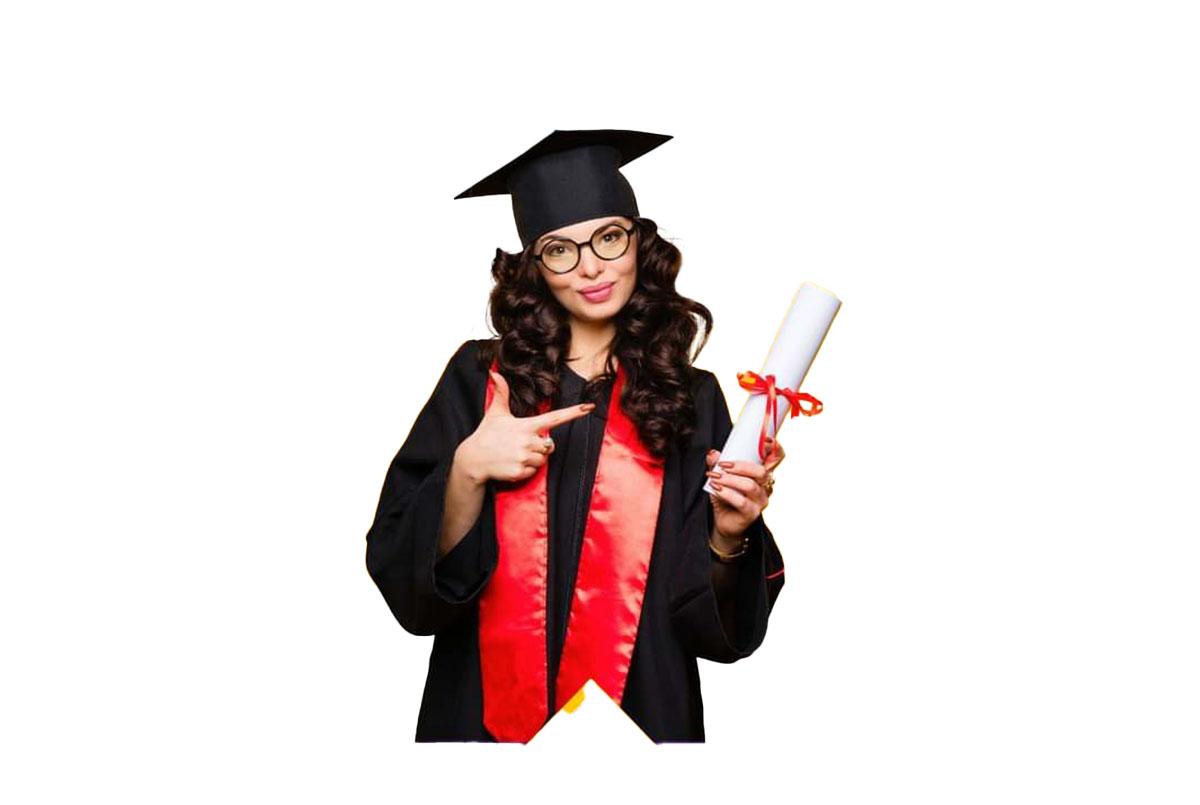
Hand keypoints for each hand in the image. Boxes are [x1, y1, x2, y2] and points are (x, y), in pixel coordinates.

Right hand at [456, 369, 594, 483]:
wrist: (472, 459)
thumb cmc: (486, 434)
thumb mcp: (495, 413)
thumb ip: (500, 393)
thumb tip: (495, 373)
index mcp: (526, 425)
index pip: (555, 418)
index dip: (573, 413)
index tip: (588, 407)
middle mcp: (528, 441)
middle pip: (550, 446)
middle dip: (540, 447)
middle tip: (521, 445)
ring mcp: (524, 457)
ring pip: (543, 460)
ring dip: (533, 459)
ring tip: (515, 454)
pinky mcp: (520, 472)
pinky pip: (533, 473)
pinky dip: (525, 470)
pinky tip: (512, 464)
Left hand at [706, 436, 786, 539]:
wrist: (724, 521)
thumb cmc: (727, 496)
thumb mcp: (721, 476)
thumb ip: (717, 464)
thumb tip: (713, 454)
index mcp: (762, 474)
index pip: (777, 458)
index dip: (776, 449)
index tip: (766, 441)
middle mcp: (766, 487)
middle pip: (762, 472)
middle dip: (741, 466)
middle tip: (723, 464)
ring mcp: (761, 501)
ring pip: (750, 486)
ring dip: (729, 479)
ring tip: (715, 477)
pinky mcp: (752, 514)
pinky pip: (741, 501)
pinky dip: (726, 493)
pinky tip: (716, 488)